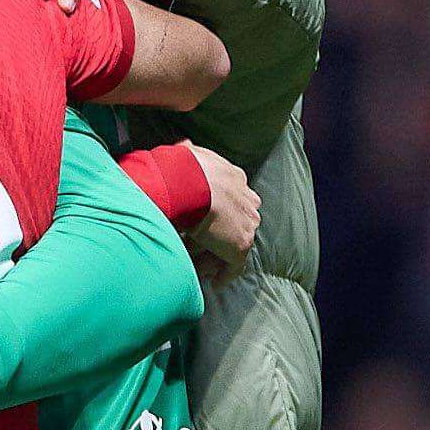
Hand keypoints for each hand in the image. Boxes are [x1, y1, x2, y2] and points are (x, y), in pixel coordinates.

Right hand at [182, 144, 261, 267]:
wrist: (189, 183)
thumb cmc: (182, 168)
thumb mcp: (187, 153)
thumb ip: (189, 152)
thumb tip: (184, 146)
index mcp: (235, 178)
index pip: (235, 196)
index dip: (221, 210)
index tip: (207, 221)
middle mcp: (247, 200)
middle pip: (240, 220)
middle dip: (223, 234)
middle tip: (203, 247)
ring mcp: (246, 223)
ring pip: (235, 242)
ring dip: (218, 254)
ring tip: (202, 267)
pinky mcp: (240, 244)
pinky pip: (234, 265)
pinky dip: (225, 274)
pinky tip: (214, 282)